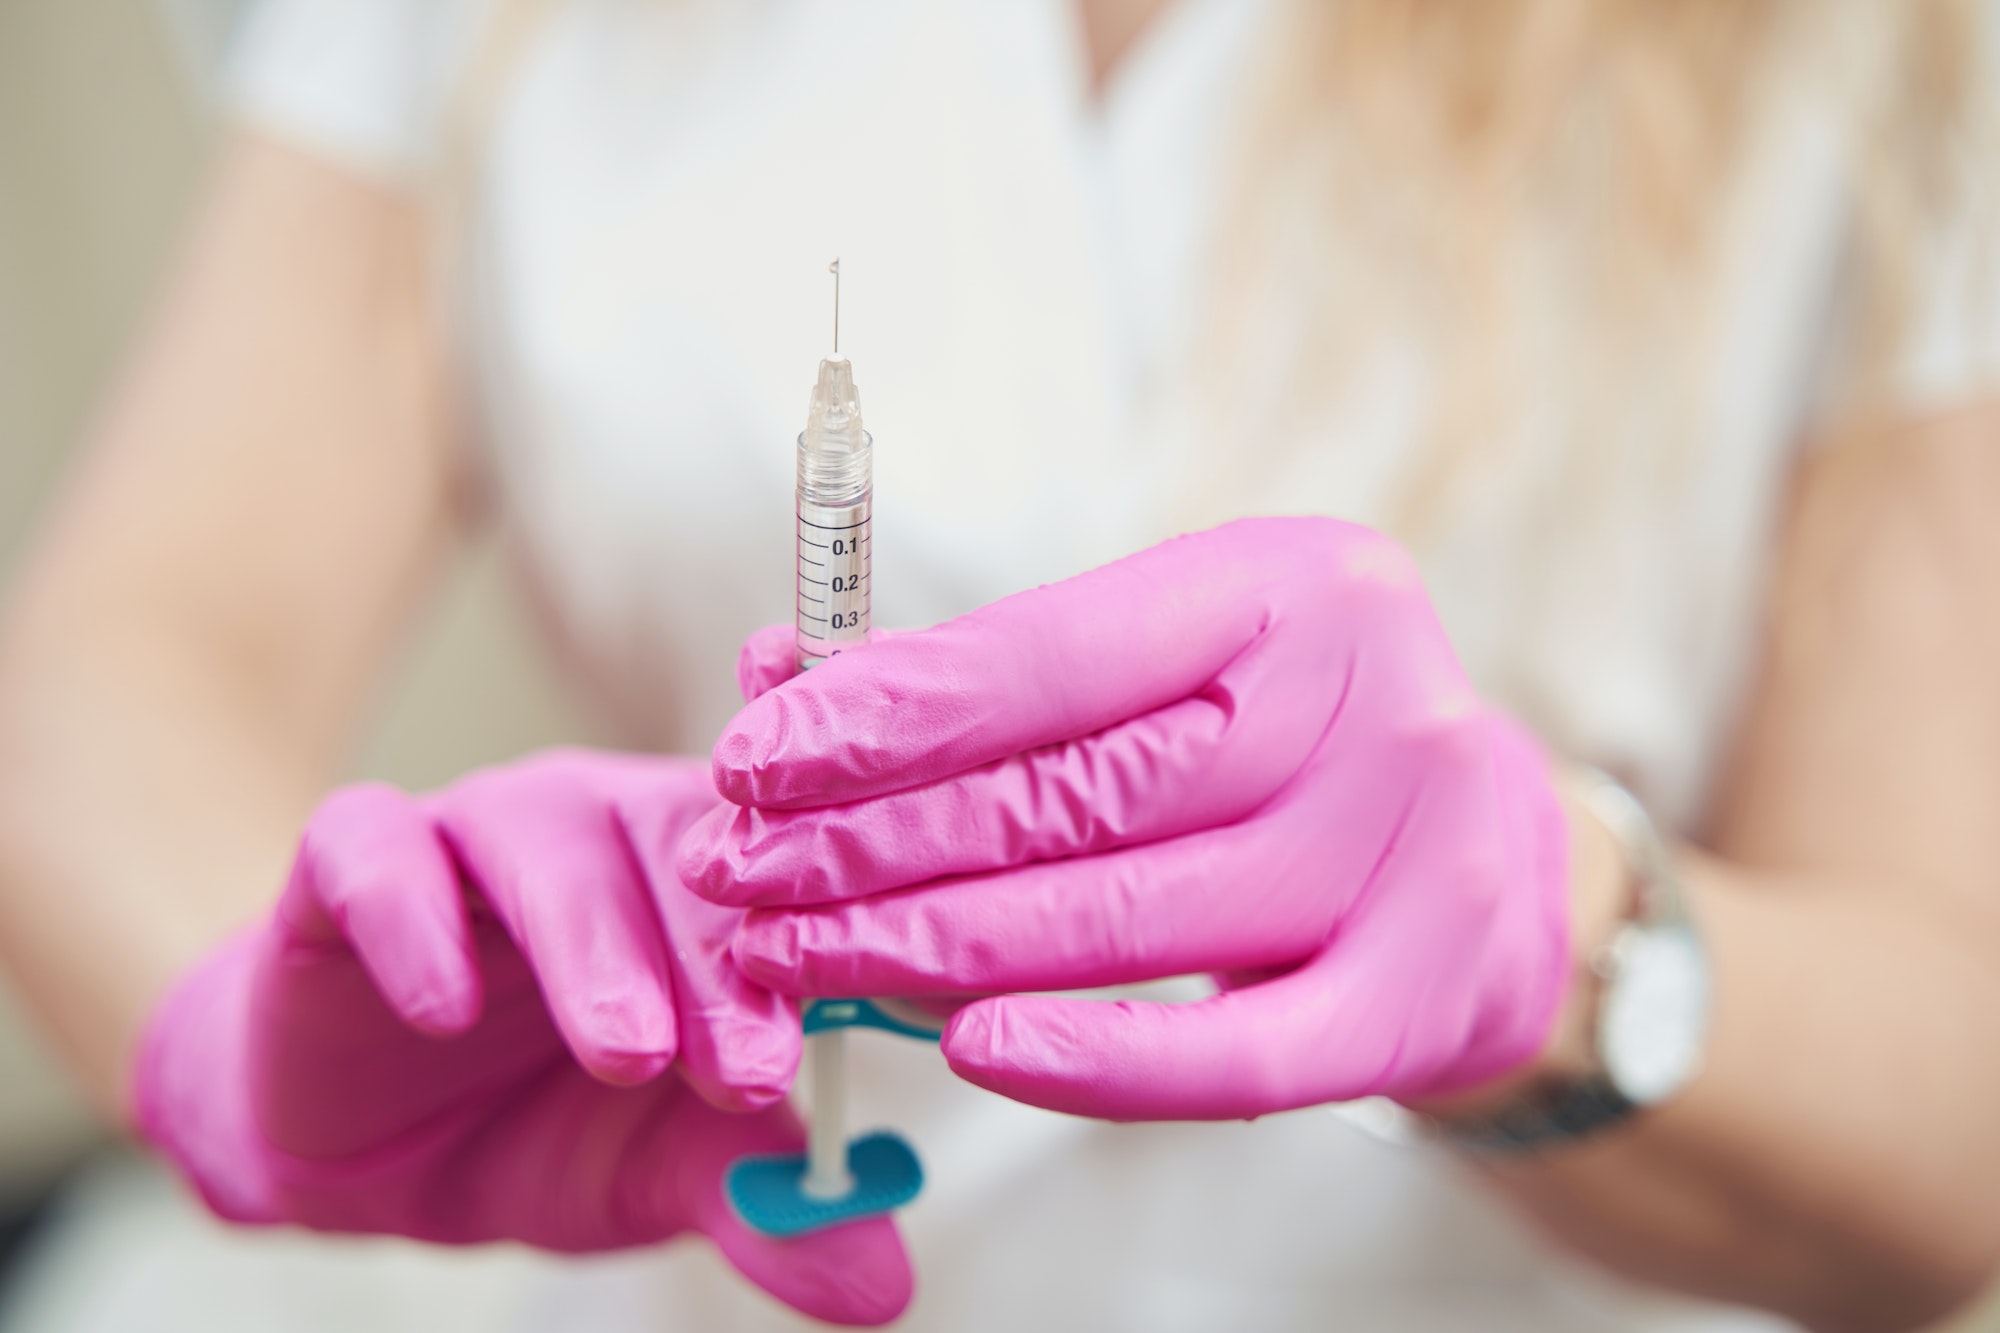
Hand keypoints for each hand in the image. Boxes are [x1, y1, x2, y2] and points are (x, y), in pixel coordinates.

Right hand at [135, 749, 911, 1326]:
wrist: (374, 1146)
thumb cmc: (552, 1126)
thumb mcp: (664, 1173)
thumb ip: (765, 1204)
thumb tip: (883, 1284)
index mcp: (701, 878)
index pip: (779, 877)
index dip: (815, 955)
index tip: (829, 1064)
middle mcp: (604, 823)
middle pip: (677, 843)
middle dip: (716, 964)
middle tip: (742, 1070)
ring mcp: (478, 829)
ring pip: (542, 831)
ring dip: (593, 940)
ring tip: (627, 1047)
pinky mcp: (355, 854)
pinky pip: (371, 846)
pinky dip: (409, 913)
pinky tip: (444, 1008)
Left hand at [680, 518, 1571, 1120]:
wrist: (1498, 855)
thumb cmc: (1293, 738)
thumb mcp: (1183, 660)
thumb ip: (1007, 681)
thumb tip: (782, 688)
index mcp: (1292, 586)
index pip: (1052, 653)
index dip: (884, 712)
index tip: (749, 758)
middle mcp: (1369, 703)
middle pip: (1071, 796)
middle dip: (872, 843)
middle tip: (738, 877)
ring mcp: (1415, 853)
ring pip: (1123, 921)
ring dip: (929, 951)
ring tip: (797, 957)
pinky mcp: (1429, 994)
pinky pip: (1234, 1056)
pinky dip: (1094, 1061)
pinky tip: (971, 1050)